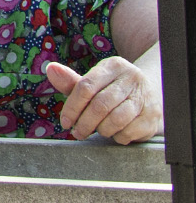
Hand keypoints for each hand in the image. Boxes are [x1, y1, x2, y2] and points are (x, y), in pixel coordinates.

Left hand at [48, 56, 163, 142]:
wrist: (148, 96)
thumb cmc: (111, 90)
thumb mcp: (93, 82)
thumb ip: (71, 82)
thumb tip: (50, 69)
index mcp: (113, 66)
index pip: (86, 87)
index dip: (72, 107)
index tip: (65, 122)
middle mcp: (132, 78)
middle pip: (100, 105)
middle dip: (84, 123)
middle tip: (77, 133)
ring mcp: (145, 97)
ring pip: (116, 120)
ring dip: (101, 130)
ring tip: (97, 130)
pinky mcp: (153, 116)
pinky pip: (129, 132)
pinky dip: (118, 136)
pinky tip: (115, 133)